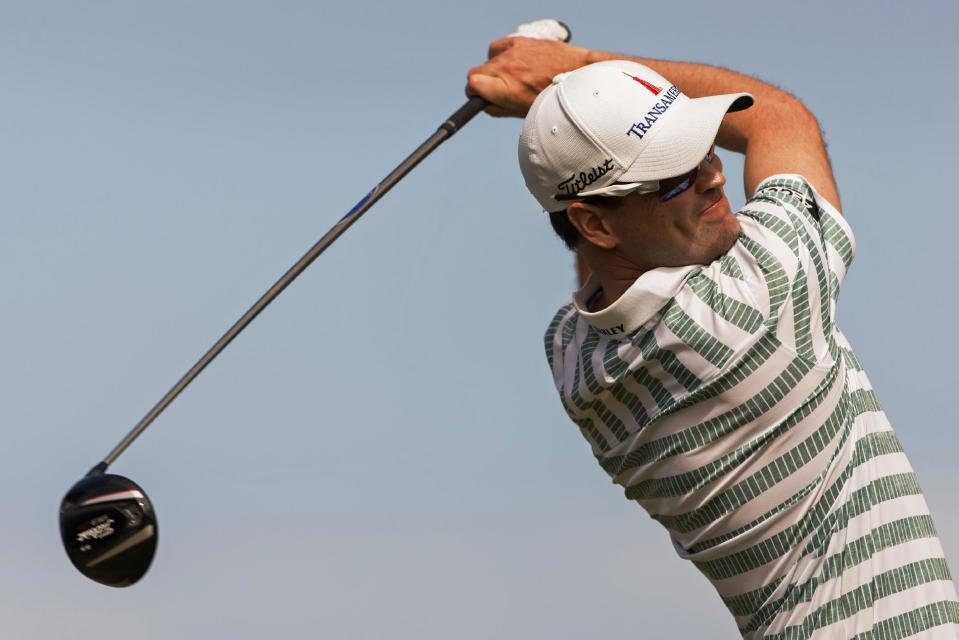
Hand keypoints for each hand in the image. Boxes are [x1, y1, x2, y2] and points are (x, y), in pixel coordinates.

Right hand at [466, 37, 592, 117]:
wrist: (577, 75)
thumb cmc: (553, 98)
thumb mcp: (524, 112)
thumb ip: (499, 109)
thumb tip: (484, 105)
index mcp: (507, 90)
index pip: (472, 84)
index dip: (473, 91)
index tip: (479, 95)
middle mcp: (507, 69)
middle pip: (476, 72)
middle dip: (482, 82)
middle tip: (495, 88)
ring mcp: (512, 53)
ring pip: (487, 60)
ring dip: (493, 68)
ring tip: (510, 76)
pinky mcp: (519, 41)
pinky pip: (497, 47)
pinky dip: (500, 54)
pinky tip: (513, 62)